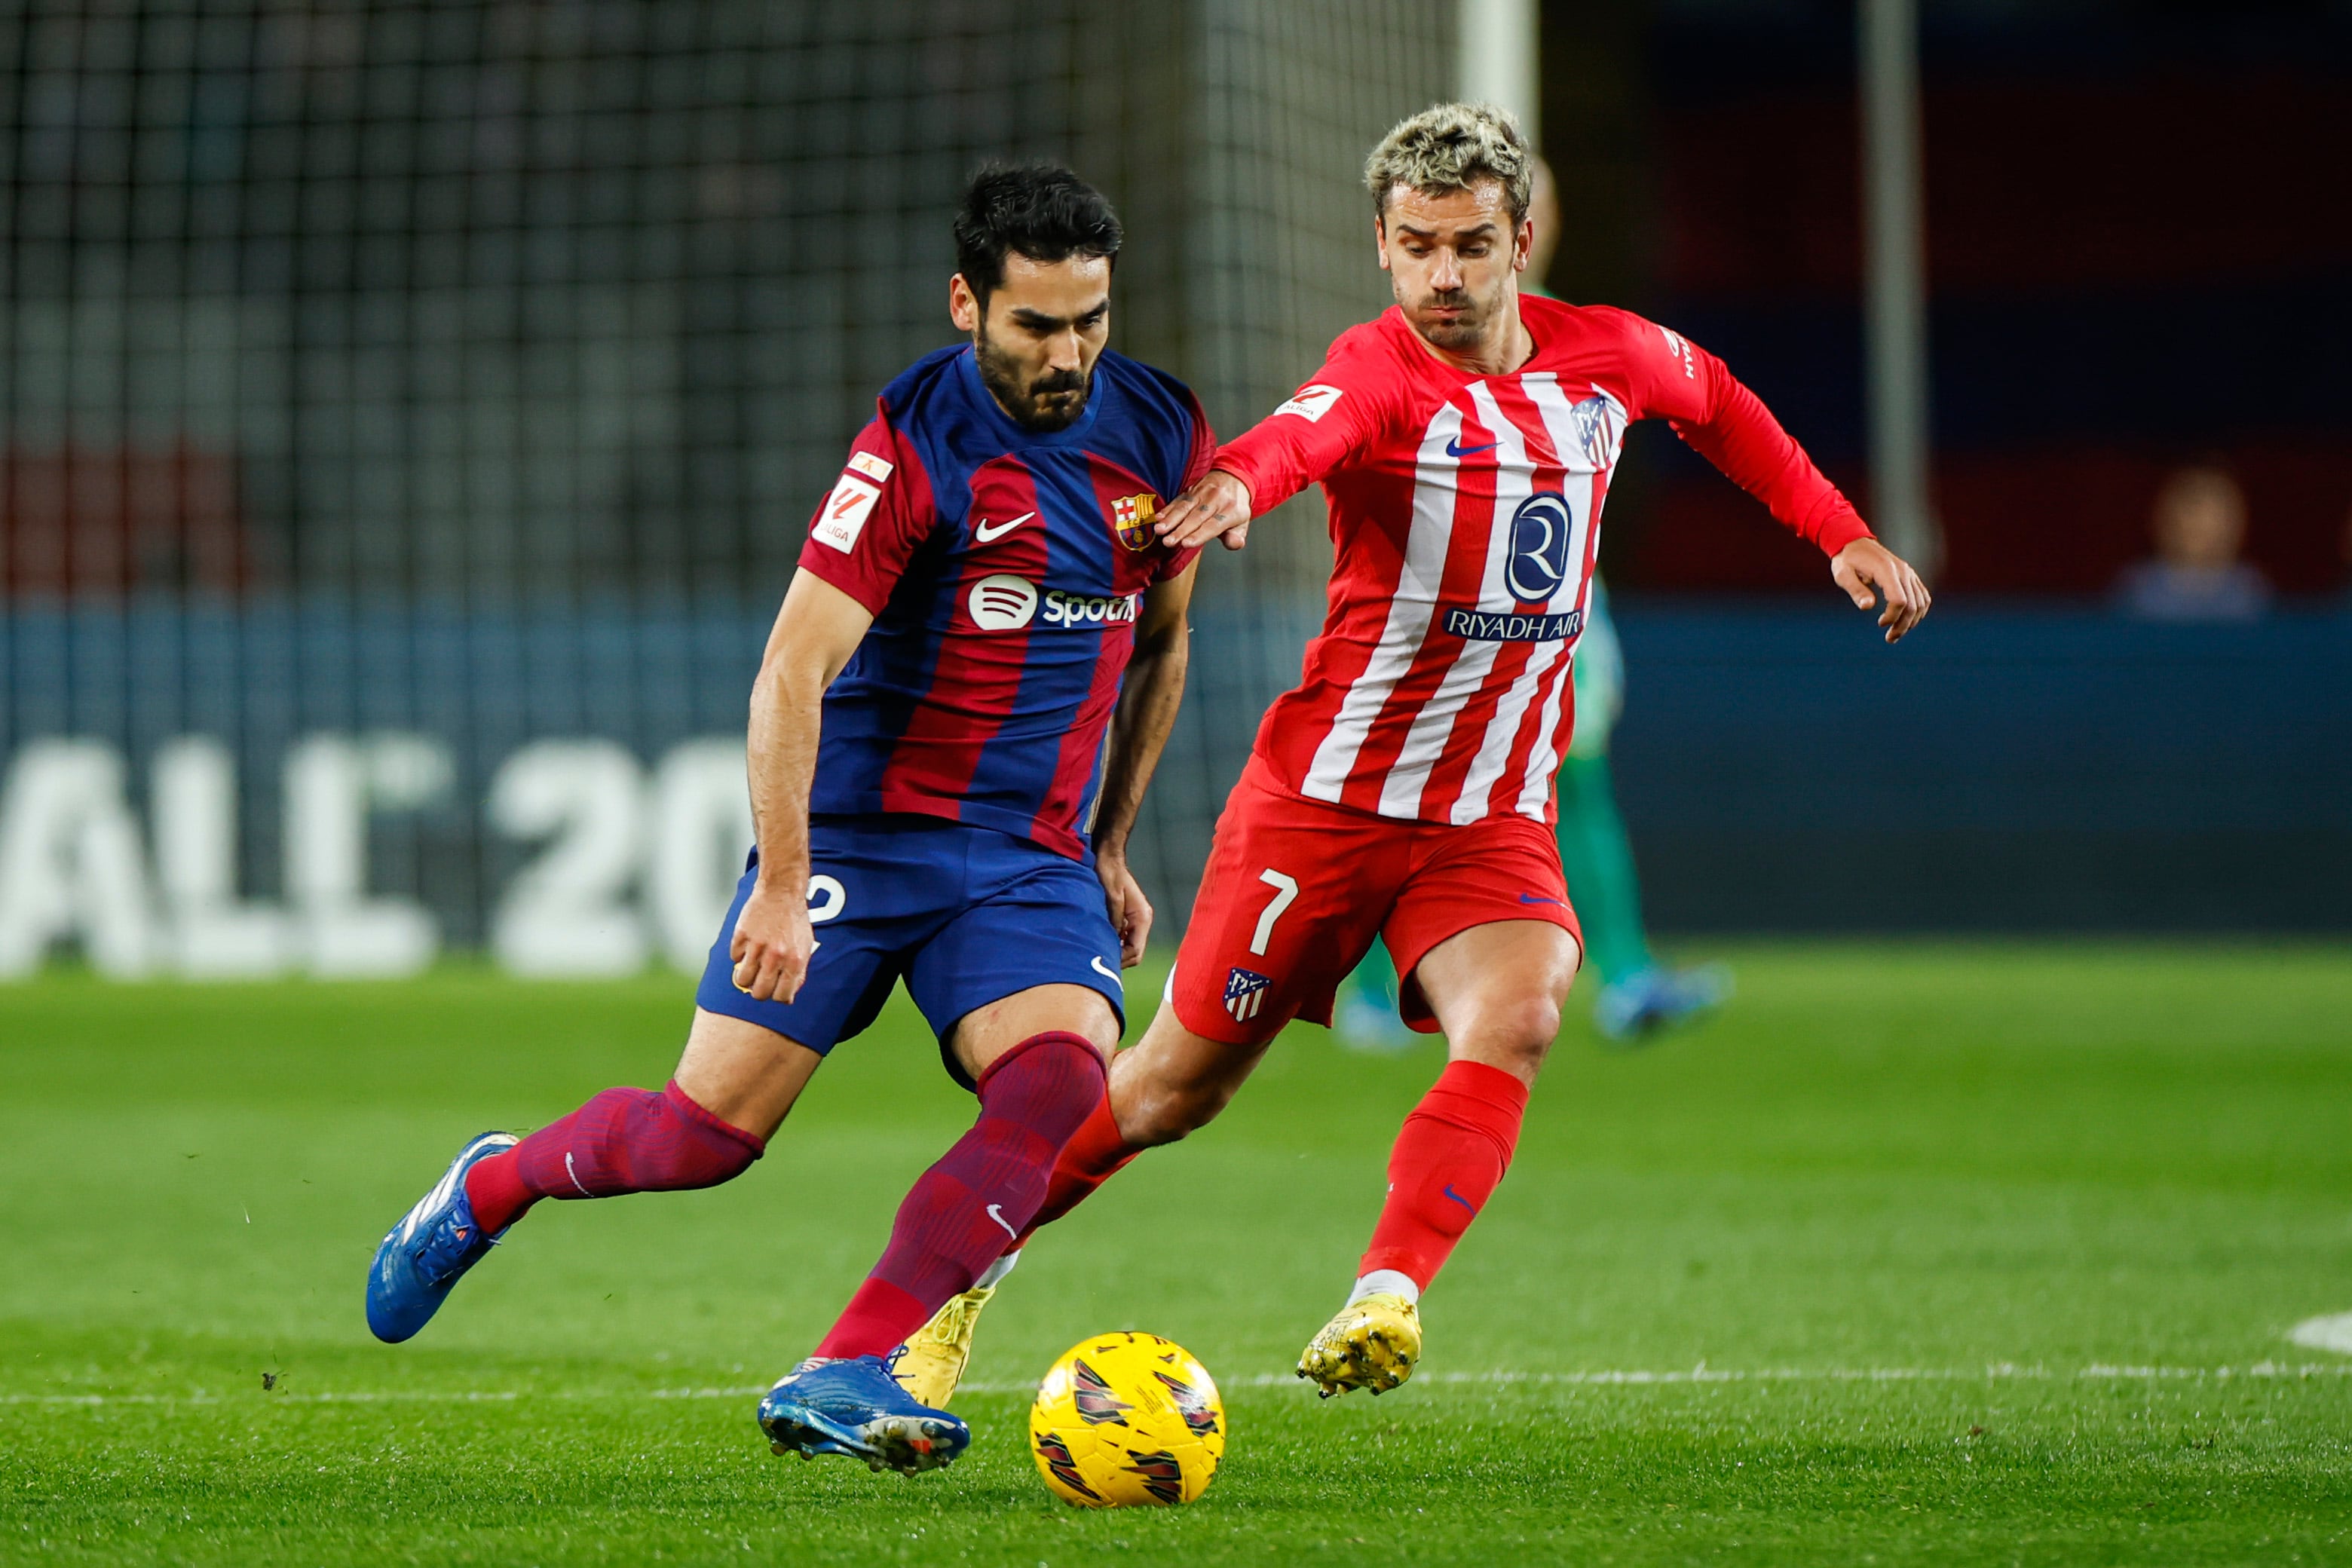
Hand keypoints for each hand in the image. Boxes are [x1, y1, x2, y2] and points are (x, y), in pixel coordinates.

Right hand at [729, 876, 815, 1002]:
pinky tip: (748, 946)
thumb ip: (798, 973)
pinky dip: (739, 955)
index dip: (777, 997)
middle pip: (759, 993)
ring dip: (745, 977)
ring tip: (751, 968)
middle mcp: (776, 956)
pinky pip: (735, 958)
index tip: (774, 991)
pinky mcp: (741, 936)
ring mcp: (757, 946)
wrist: (781, 892)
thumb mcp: (805, 947)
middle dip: (758, 992)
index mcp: (795, 961)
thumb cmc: (795, 920)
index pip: (781, 996)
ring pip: (742, 980)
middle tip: (759, 983)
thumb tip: (788, 998)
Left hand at [1096, 852, 1153, 966]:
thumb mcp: (1112, 898)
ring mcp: (1134, 919)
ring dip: (1114, 950)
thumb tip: (1111, 942)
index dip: (1120, 960)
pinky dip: (1111, 942)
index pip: (1136, 950)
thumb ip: (1114, 921)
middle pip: (1133, 952)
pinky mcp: (1125, 917)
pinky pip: (1121, 937)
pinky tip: (1097, 939)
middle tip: (1096, 961)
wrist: (1107, 857)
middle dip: (1117, 958)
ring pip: (1127, 946)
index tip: (1102, 961)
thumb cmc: (1109, 873)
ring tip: (1095, 951)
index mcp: (1142, 917)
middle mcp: (1141, 920)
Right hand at [1153, 469, 1254, 551]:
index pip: (1213, 525)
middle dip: (1180, 530)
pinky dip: (1168, 509)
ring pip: (1185, 507)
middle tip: (1168, 541)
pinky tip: (1159, 517)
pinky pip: (1178, 499)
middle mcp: (1215, 500)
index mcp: (1230, 511)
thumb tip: (1234, 543)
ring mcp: (1202, 494)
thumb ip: (1237, 537)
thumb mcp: (1243, 523)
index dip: (1199, 535)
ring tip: (1159, 529)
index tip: (1186, 543)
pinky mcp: (1191, 490)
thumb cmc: (1235, 506)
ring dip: (1170, 519)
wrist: (1233, 477)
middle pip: (1196, 517)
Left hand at [1832, 538, 1931, 642]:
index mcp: (1886, 570)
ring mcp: (1908, 572)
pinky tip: (1907, 621)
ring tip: (1897, 633)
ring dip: (1912, 621)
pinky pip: (1922, 595)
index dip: (1892, 616)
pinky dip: (1919, 610)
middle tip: (1890, 638)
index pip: (1899, 600)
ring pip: (1921, 602)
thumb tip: (1867, 607)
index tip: (1880, 624)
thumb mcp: (1843, 575)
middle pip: (1913, 604)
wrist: (1854, 542)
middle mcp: (1902, 571)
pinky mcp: (1909, 575)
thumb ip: (1856, 590)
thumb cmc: (1846, 560)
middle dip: (1903, 625)